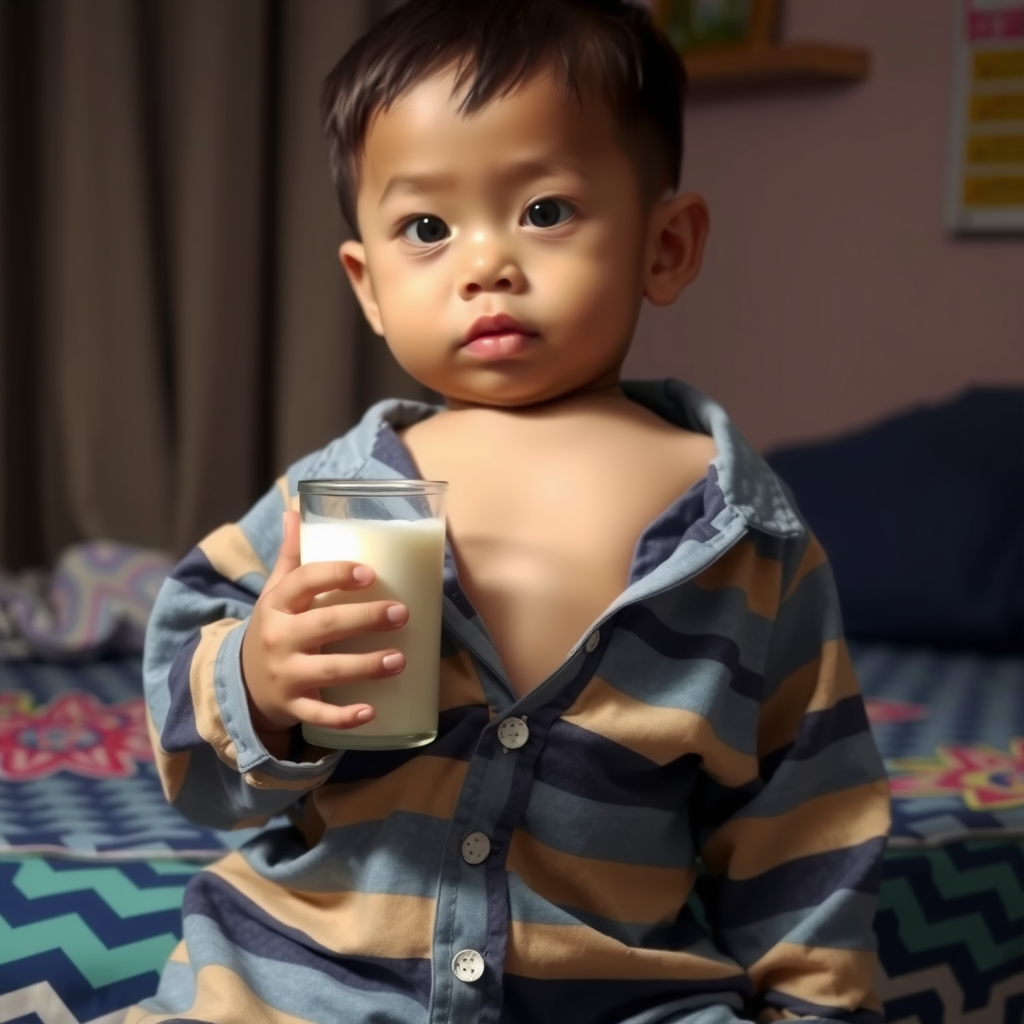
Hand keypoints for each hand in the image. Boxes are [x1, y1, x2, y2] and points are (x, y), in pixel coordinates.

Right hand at [241, 510, 407, 735]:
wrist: (240, 683)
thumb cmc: (273, 627)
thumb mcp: (274, 592)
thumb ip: (290, 555)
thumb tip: (296, 508)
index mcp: (277, 604)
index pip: (303, 582)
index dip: (336, 574)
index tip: (369, 572)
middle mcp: (279, 638)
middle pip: (325, 624)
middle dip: (366, 618)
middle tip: (403, 613)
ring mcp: (284, 674)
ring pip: (329, 670)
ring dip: (367, 666)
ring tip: (401, 660)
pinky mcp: (291, 706)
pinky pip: (319, 714)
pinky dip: (344, 717)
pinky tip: (371, 712)